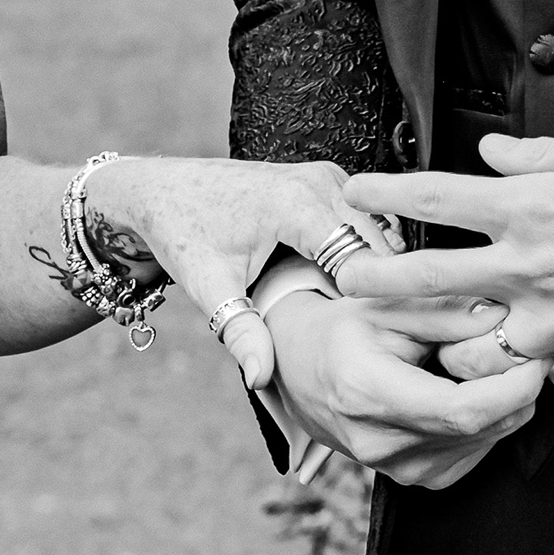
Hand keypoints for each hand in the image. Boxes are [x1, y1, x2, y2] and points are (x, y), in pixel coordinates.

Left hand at [75, 155, 377, 391]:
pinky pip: (364, 222)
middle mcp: (321, 182)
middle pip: (380, 244)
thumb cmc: (183, 233)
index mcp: (297, 204)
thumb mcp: (209, 286)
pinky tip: (358, 293)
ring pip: (378, 231)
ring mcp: (327, 178)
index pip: (364, 259)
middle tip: (390, 338)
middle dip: (385, 289)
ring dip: (380, 272)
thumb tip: (261, 377)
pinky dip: (366, 255)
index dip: (375, 301)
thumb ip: (241, 331)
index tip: (382, 341)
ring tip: (377, 319)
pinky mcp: (327, 182)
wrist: (162, 191)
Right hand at [259, 286, 545, 487]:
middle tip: (528, 348)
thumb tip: (503, 315)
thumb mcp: (386, 302)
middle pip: (483, 427)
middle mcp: (381, 444)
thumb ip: (446, 309)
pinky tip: (472, 389)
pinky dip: (490, 420)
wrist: (303, 372)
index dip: (513, 386)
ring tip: (491, 363)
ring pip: (487, 440)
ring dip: (507, 403)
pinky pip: (477, 451)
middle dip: (519, 388)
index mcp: (368, 394)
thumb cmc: (344, 329)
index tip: (537, 354)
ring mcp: (399, 470)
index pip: (463, 410)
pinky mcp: (417, 479)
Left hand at [336, 122, 553, 391]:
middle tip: (349, 288)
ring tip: (443, 341)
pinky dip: (540, 367)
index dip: (388, 194)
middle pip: (431, 285)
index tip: (357, 192)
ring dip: (456, 348)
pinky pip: (549, 376)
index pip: (439, 199)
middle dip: (379, 285)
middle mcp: (539, 269)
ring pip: (478, 356)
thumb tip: (492, 155)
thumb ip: (538, 157)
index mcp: (536, 207)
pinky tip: (542, 353)